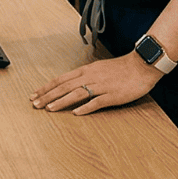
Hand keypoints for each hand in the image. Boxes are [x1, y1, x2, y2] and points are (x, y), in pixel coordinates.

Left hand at [30, 53, 161, 114]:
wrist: (142, 65)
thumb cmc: (121, 68)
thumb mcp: (99, 68)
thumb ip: (85, 76)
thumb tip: (72, 85)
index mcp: (86, 70)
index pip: (61, 79)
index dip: (47, 87)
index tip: (35, 94)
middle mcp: (91, 77)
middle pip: (65, 86)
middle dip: (48, 95)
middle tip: (34, 104)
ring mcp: (101, 86)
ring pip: (77, 93)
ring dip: (62, 101)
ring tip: (49, 108)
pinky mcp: (113, 95)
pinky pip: (97, 102)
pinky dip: (86, 107)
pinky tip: (76, 113)